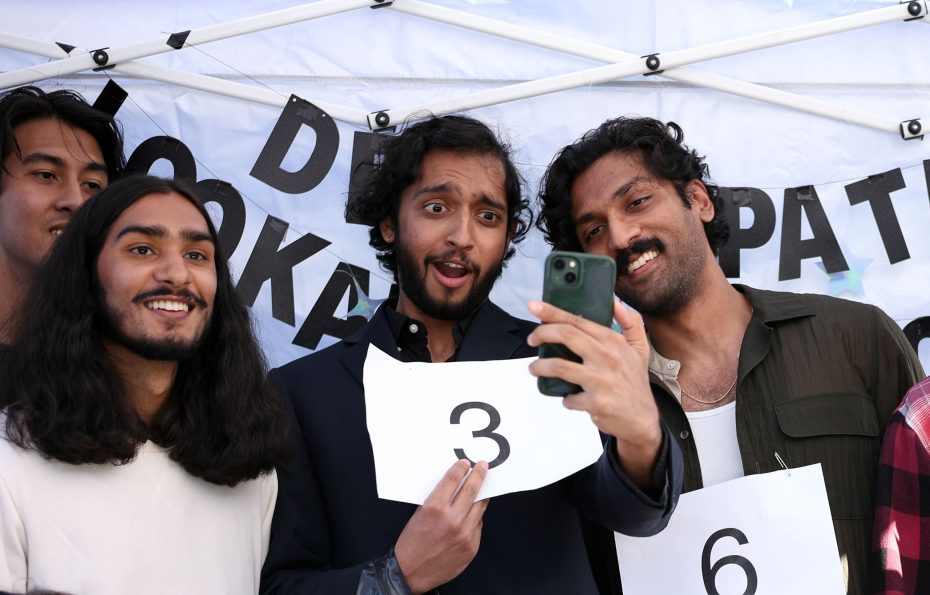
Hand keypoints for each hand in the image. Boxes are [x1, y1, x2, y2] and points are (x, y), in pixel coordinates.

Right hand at [394, 459, 488, 593]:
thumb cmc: (412, 543)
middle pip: (471, 490)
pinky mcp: (471, 546)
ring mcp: (464, 534)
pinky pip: (478, 525)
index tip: (465, 464)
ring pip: (479, 507)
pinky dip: (476, 516)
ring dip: (482, 494)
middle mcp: (452, 520)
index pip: (453, 480)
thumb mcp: (419, 514)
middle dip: (478, 475)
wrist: (411, 572)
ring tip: (484, 487)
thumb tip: (453, 486)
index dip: (461, 469)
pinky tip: (474, 512)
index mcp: (434, 508)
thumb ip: (437, 500)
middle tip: (483, 467)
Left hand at [526, 299, 661, 489]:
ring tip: (534, 369)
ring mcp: (602, 380)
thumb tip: (615, 302)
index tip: (534, 307)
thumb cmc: (635, 381)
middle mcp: (608, 357)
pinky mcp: (597, 403)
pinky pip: (569, 398)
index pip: (578, 321)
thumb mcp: (640, 349)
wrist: (642, 419)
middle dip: (542, 334)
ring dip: (540, 367)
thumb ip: (631, 323)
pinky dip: (565, 399)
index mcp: (613, 341)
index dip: (552, 312)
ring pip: (560, 366)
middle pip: (567, 335)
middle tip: (532, 340)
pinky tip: (568, 398)